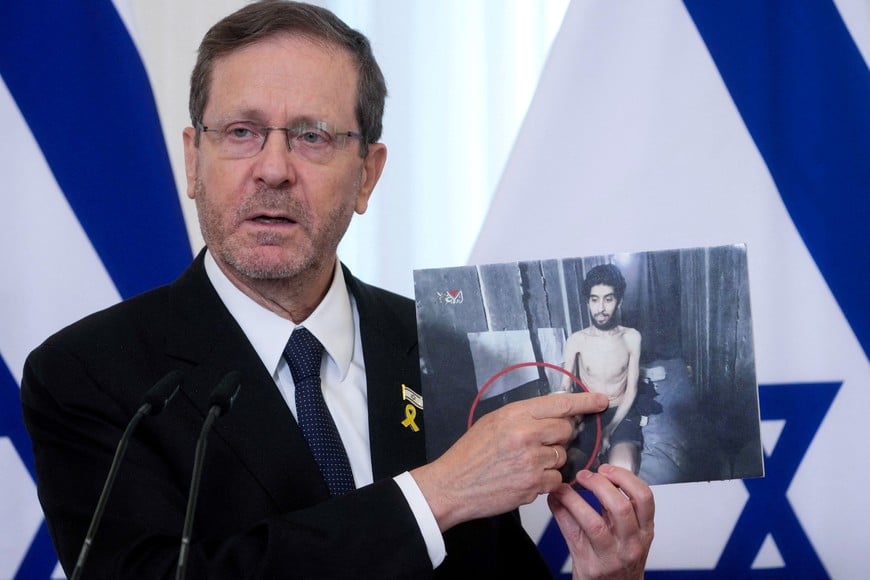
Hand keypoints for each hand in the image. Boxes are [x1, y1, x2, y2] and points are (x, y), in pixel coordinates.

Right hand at [412, 392, 607, 530]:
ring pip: (562, 456)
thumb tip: (554, 415)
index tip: (602, 400)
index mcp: (516, 413)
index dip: (585, 402)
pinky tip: (525, 478)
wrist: (452, 484)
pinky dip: (546, 481)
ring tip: (524, 464)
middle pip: (566, 430)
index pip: (560, 404)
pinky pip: (557, 479)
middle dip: (559, 437)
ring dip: (550, 461)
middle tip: (539, 443)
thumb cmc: (471, 454)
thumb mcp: (493, 422)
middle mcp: (527, 433)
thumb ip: (523, 416)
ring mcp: (533, 460)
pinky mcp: (535, 484)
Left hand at [548, 465, 653, 578]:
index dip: (625, 477)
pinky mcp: (590, 565)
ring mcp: (610, 557)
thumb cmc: (620, 560)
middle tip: (585, 475)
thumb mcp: (630, 533)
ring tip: (565, 487)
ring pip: (594, 522)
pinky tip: (555, 500)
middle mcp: (630, 544)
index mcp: (644, 531)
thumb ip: (617, 507)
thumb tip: (595, 474)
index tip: (608, 469)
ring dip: (575, 499)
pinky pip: (572, 533)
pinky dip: (561, 512)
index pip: (644, 497)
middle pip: (621, 506)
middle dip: (600, 484)